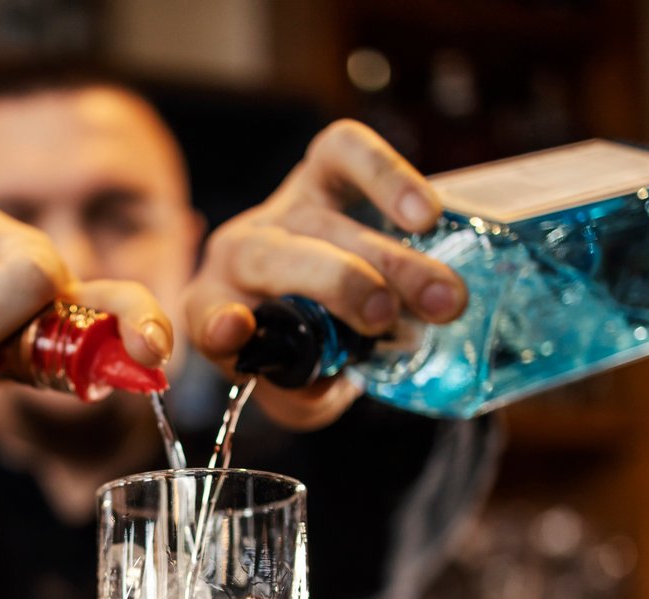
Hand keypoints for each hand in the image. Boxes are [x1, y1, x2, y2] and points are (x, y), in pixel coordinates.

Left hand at [183, 120, 466, 430]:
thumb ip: (304, 396)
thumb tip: (325, 379)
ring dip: (388, 257)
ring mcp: (284, 207)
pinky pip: (344, 151)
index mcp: (218, 308)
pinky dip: (386, 176)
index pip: (205, 312)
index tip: (234, 329)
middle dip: (333, 283)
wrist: (344, 300)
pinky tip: (427, 215)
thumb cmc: (315, 350)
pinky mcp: (324, 170)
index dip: (218, 322)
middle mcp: (241, 253)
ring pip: (322, 221)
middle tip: (384, 317)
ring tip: (443, 297)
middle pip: (271, 258)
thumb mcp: (302, 392)